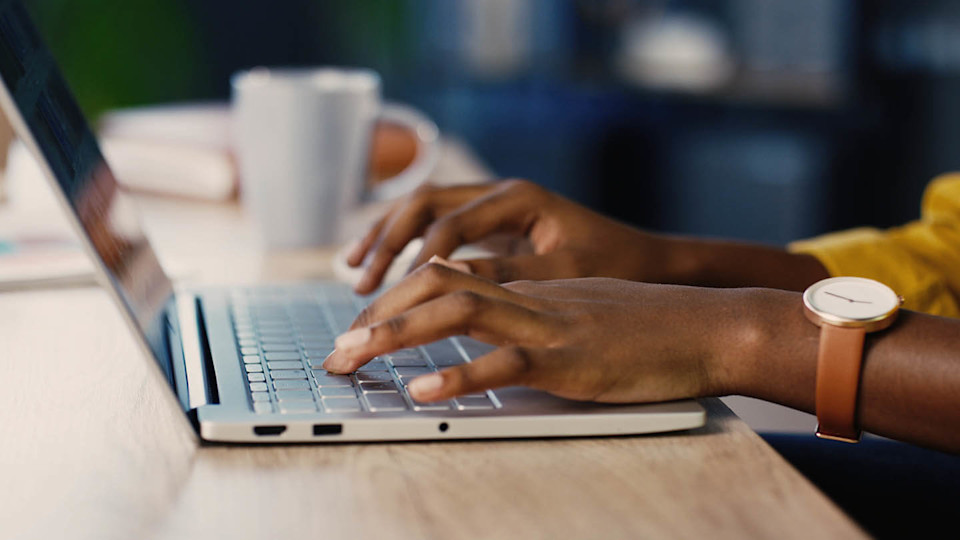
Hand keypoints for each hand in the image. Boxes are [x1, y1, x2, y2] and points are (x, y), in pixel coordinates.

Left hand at [323, 259, 751, 403]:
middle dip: (377, 313)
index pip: (446, 276)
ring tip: (351, 357)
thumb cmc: (652, 326)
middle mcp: (529, 296)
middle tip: (336, 348)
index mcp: (529, 286)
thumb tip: (495, 337)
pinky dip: (459, 378)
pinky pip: (506, 363)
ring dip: (396, 334)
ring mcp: (548, 324)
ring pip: (456, 312)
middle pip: (435, 284)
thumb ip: (537, 317)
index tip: (360, 327)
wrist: (709, 326)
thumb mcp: (583, 312)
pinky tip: (422, 393)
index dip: (395, 298)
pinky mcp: (570, 359)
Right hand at [346, 179, 669, 293]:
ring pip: (422, 210)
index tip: (387, 295)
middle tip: (360, 283)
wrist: (648, 259)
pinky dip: (405, 246)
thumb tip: (446, 282)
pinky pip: (434, 228)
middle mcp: (500, 193)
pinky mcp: (491, 227)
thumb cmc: (616, 264)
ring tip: (353, 273)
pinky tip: (384, 270)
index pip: (449, 224)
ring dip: (385, 238)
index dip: (413, 259)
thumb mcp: (564, 273)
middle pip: (423, 204)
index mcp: (519, 198)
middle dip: (386, 242)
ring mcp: (493, 206)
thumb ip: (508, 274)